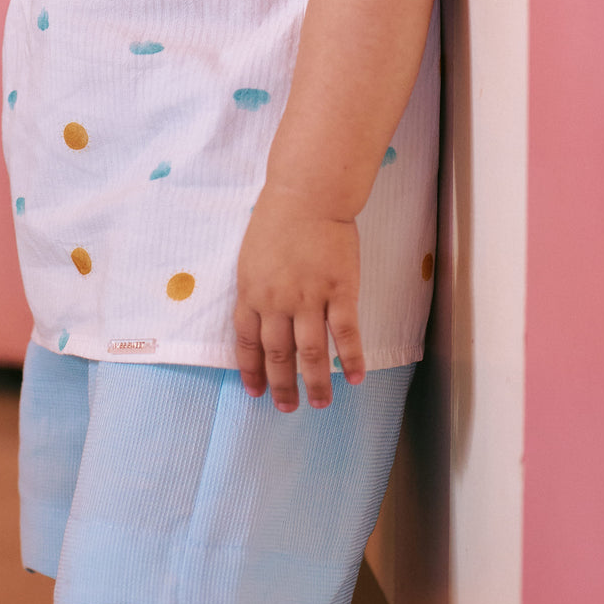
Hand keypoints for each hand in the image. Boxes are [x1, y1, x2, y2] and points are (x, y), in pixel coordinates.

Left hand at [234, 184, 363, 411]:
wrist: (308, 194)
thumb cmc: (277, 219)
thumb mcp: (251, 256)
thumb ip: (256, 290)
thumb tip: (260, 320)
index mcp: (251, 292)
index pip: (248, 342)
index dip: (252, 370)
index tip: (257, 392)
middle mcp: (277, 301)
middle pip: (279, 354)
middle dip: (283, 385)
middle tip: (288, 408)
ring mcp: (309, 298)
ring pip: (312, 353)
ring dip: (316, 383)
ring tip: (321, 404)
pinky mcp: (340, 291)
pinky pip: (346, 334)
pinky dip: (351, 359)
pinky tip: (355, 378)